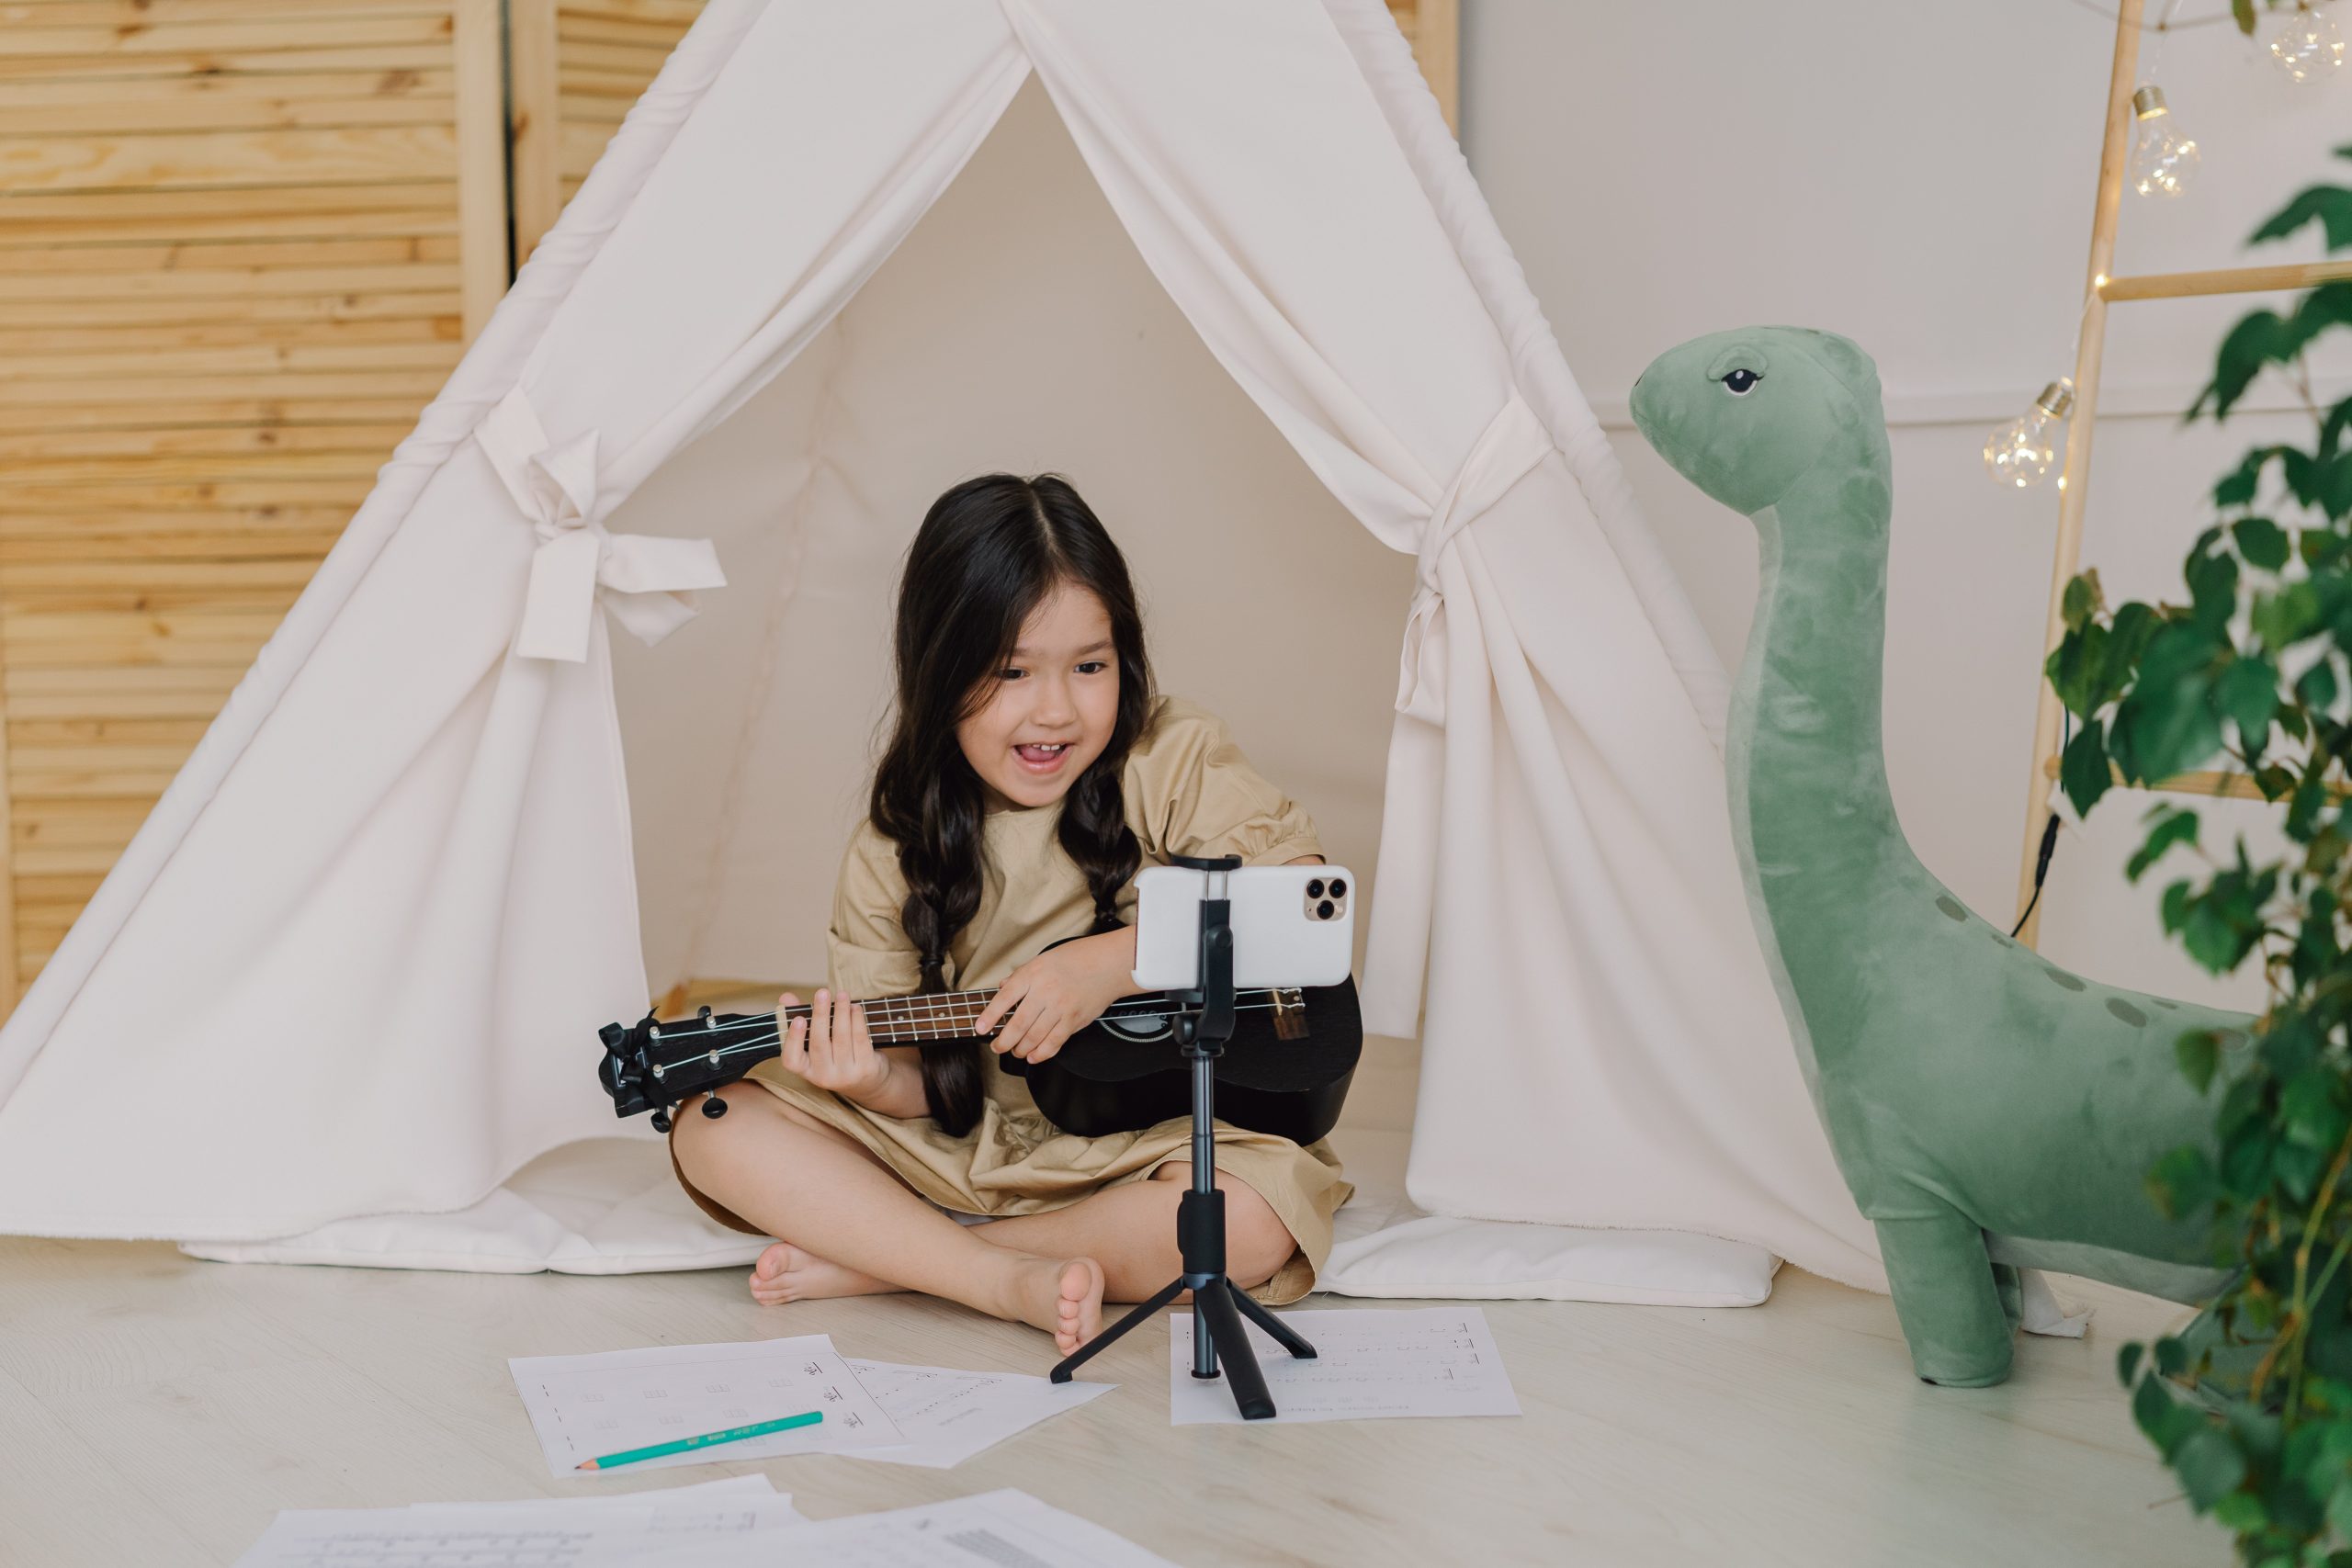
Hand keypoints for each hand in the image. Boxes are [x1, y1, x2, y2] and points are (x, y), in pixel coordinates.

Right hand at [776, 988, 892, 1101]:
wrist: (867, 1082)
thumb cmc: (834, 1054)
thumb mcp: (815, 1042)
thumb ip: (799, 1019)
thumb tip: (785, 997)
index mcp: (806, 1071)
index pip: (791, 1060)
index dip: (793, 1039)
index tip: (798, 1018)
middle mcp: (823, 1076)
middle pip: (820, 1044)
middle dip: (821, 1015)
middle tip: (822, 992)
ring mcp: (845, 1075)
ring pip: (842, 1039)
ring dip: (841, 1013)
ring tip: (842, 994)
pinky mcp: (865, 1069)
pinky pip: (860, 1040)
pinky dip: (857, 1021)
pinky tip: (855, 1007)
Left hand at [971, 931, 1135, 1065]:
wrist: (1109, 963)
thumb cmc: (1078, 957)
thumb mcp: (1042, 959)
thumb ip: (1021, 976)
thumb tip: (1002, 988)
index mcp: (1033, 974)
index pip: (1004, 999)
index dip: (989, 1016)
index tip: (980, 1028)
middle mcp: (1045, 992)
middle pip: (1017, 1024)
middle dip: (1003, 1041)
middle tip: (997, 1046)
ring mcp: (1060, 1008)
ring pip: (1034, 1038)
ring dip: (1021, 1050)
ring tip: (1015, 1052)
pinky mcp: (1074, 1021)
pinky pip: (1054, 1043)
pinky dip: (1041, 1054)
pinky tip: (1034, 1056)